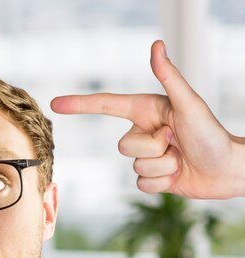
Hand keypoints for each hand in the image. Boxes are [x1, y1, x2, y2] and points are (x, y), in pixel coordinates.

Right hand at [50, 40, 244, 199]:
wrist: (229, 170)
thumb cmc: (213, 135)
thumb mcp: (189, 104)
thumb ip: (169, 77)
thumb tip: (156, 45)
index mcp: (148, 111)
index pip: (107, 106)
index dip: (80, 104)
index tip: (56, 104)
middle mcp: (144, 132)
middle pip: (124, 146)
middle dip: (152, 149)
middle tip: (176, 143)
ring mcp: (148, 156)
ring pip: (135, 167)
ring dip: (160, 167)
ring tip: (181, 160)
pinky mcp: (153, 178)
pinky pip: (141, 185)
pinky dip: (160, 183)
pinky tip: (177, 176)